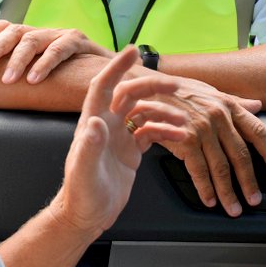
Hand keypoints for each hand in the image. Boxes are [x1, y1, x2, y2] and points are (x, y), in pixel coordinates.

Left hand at [0, 20, 112, 83]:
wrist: (116, 76)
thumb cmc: (74, 78)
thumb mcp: (45, 74)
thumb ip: (24, 73)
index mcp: (34, 38)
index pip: (6, 28)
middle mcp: (46, 33)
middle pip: (16, 31)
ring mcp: (63, 35)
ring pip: (35, 39)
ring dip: (19, 59)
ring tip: (7, 78)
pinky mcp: (81, 42)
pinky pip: (61, 49)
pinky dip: (46, 63)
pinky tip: (34, 78)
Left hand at [54, 47, 186, 234]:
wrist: (87, 215)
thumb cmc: (81, 194)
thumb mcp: (84, 171)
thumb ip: (89, 147)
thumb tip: (95, 123)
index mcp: (93, 123)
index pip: (103, 86)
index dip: (116, 67)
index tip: (132, 51)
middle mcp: (106, 125)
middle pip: (130, 95)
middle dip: (151, 87)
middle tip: (175, 86)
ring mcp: (119, 137)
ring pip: (144, 113)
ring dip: (163, 111)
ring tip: (184, 117)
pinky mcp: (130, 151)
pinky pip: (151, 133)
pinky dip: (166, 132)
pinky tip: (180, 136)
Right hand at [154, 78, 265, 217]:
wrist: (145, 88)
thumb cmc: (176, 89)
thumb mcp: (209, 90)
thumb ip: (235, 101)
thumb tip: (258, 105)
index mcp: (228, 106)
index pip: (258, 130)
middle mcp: (218, 117)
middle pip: (240, 155)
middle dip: (249, 182)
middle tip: (254, 199)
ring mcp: (202, 129)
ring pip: (220, 167)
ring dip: (228, 192)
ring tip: (234, 208)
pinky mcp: (184, 140)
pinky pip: (198, 170)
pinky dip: (205, 189)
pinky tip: (209, 200)